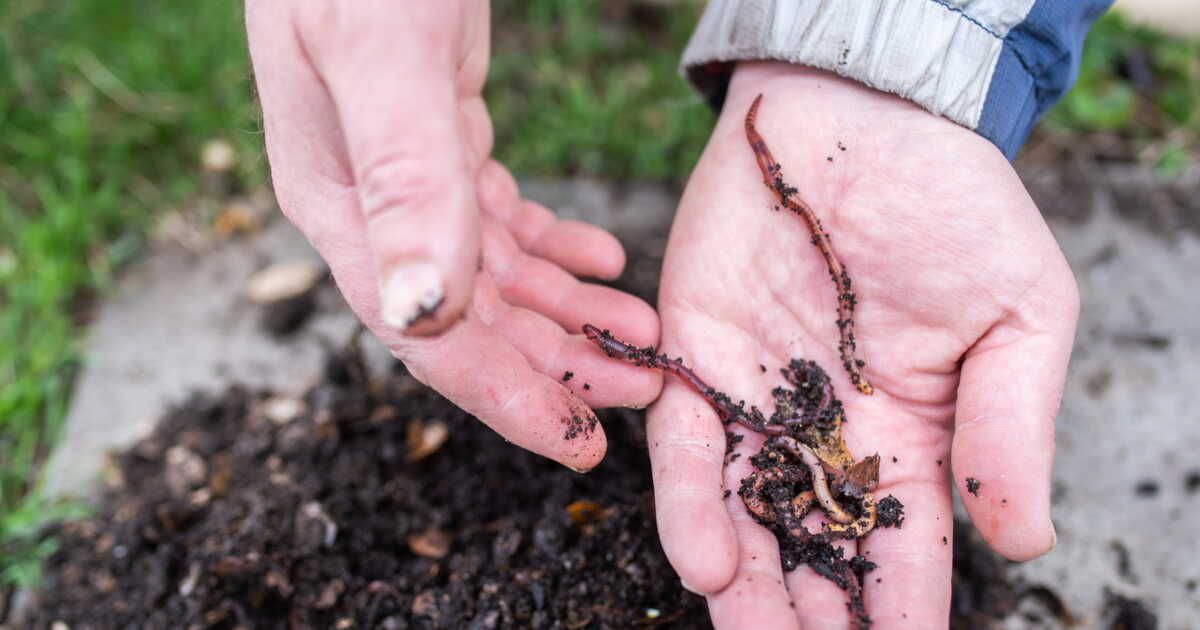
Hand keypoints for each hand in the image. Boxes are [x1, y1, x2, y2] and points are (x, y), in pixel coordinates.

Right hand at [245, 1, 659, 469]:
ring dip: (567, 312)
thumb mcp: (380, 55)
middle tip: (643, 391)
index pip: (424, 334)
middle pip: (469, 317)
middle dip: (556, 362)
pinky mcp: (439, 136)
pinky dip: (554, 247)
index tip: (580, 442)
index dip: (504, 396)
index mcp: (339, 205)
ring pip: (492, 274)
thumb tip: (421, 311)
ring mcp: (402, 173)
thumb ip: (403, 176)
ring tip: (641, 336)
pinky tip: (602, 263)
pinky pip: (499, 216)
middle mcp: (367, 204)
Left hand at [649, 62, 1077, 626]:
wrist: (863, 116)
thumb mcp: (1019, 316)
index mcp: (908, 440)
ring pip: (741, 520)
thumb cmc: (955, 207)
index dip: (901, 616)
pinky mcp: (693, 358)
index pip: (903, 554)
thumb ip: (1011, 427)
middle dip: (808, 621)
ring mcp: (753, 402)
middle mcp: (822, 437)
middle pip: (812, 556)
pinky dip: (689, 503)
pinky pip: (683, 446)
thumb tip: (1024, 539)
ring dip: (744, 593)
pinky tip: (706, 562)